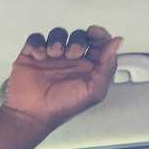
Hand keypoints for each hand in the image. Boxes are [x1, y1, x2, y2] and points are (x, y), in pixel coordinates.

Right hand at [3, 25, 122, 132]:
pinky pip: (36, 39)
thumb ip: (107, 66)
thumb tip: (117, 42)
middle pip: (79, 36)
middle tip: (72, 54)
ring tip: (53, 54)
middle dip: (77, 41)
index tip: (94, 33)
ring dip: (57, 40)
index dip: (98, 34)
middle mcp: (70, 61)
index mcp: (87, 68)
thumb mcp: (93, 91)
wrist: (32, 115)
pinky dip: (38, 43)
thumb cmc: (61, 108)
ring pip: (58, 34)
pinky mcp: (32, 57)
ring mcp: (51, 58)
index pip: (98, 43)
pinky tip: (39, 55)